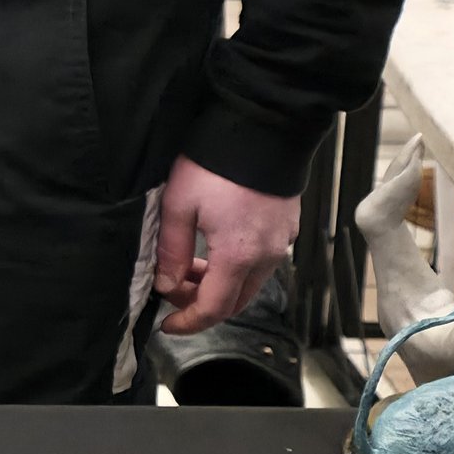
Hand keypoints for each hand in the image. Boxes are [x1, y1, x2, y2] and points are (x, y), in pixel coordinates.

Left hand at [154, 155, 298, 335]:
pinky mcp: (286, 227)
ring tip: (188, 265)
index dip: (188, 323)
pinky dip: (237, 267)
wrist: (262, 128)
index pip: (214, 309)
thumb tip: (167, 285)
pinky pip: (262, 262)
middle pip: (235, 302)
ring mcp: (280, 242)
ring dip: (219, 284)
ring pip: (249, 283)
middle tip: (174, 290)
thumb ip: (171, 251)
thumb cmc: (217, 164)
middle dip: (201, 304)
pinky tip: (215, 248)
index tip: (167, 325)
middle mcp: (266, 255)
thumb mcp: (179, 205)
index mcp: (238, 256)